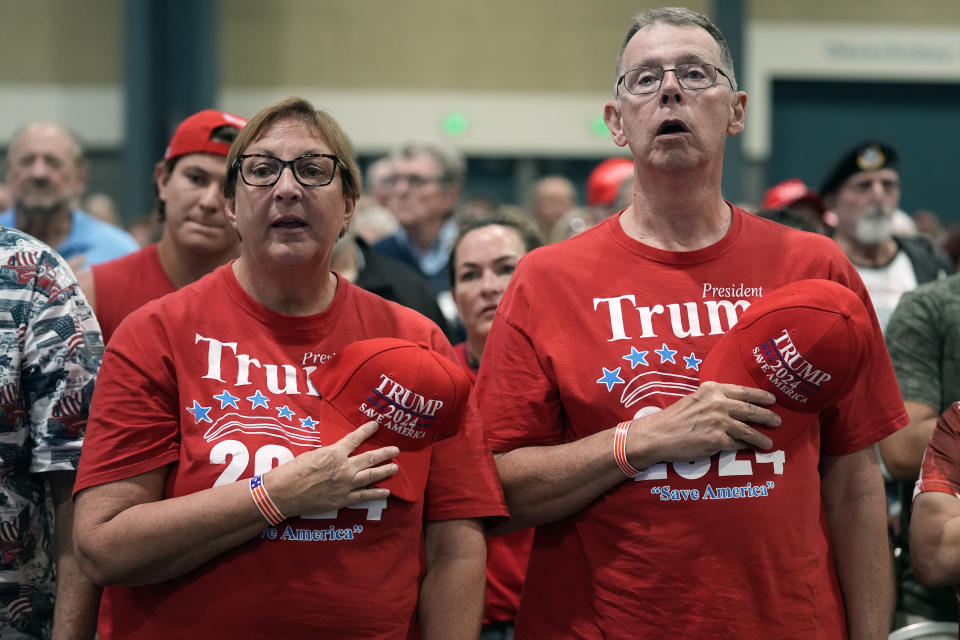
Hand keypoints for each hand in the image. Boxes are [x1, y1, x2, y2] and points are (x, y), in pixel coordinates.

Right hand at [262, 421, 398, 517]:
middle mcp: (343, 468)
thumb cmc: (293, 471)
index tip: (376, 425)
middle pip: (369, 458)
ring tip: (395, 467)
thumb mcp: (312, 454)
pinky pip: (364, 496)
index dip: (366, 431)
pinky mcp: (343, 500)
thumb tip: (339, 452)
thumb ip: (329, 453)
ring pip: (371, 476)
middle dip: (384, 453)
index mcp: (334, 453)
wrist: (283, 493)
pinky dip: (376, 494)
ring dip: (385, 471)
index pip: (355, 439)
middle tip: (396, 450)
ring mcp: (345, 485)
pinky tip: (386, 492)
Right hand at [628, 381, 779, 465]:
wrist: (657, 435)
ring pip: (749, 430)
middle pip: (751, 410)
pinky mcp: (717, 440)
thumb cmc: (673, 418)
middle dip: (768, 416)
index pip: (744, 391)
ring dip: (762, 438)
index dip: (761, 396)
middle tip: (778, 421)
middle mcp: (718, 403)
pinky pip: (738, 444)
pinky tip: (750, 449)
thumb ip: (713, 399)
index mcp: (712, 389)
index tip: (772, 400)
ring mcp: (719, 422)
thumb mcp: (694, 399)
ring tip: (769, 443)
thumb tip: (733, 406)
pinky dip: (746, 447)